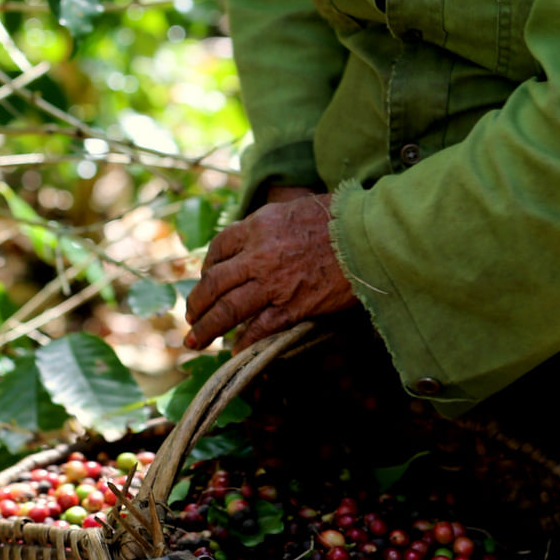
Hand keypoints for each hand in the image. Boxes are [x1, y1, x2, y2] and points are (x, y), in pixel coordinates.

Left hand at [184, 193, 356, 350]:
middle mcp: (259, 254)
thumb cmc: (341, 217)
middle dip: (197, 303)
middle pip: (214, 283)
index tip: (205, 278)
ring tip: (195, 340)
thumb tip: (261, 241)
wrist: (370, 236)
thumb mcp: (296, 208)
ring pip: (228, 309)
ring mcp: (274, 283)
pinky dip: (244, 342)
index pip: (219, 247)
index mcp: (258, 225)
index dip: (207, 266)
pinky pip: (260, 328)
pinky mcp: (294, 306)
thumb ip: (272, 226)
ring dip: (208, 327)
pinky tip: (235, 351)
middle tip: (189, 318)